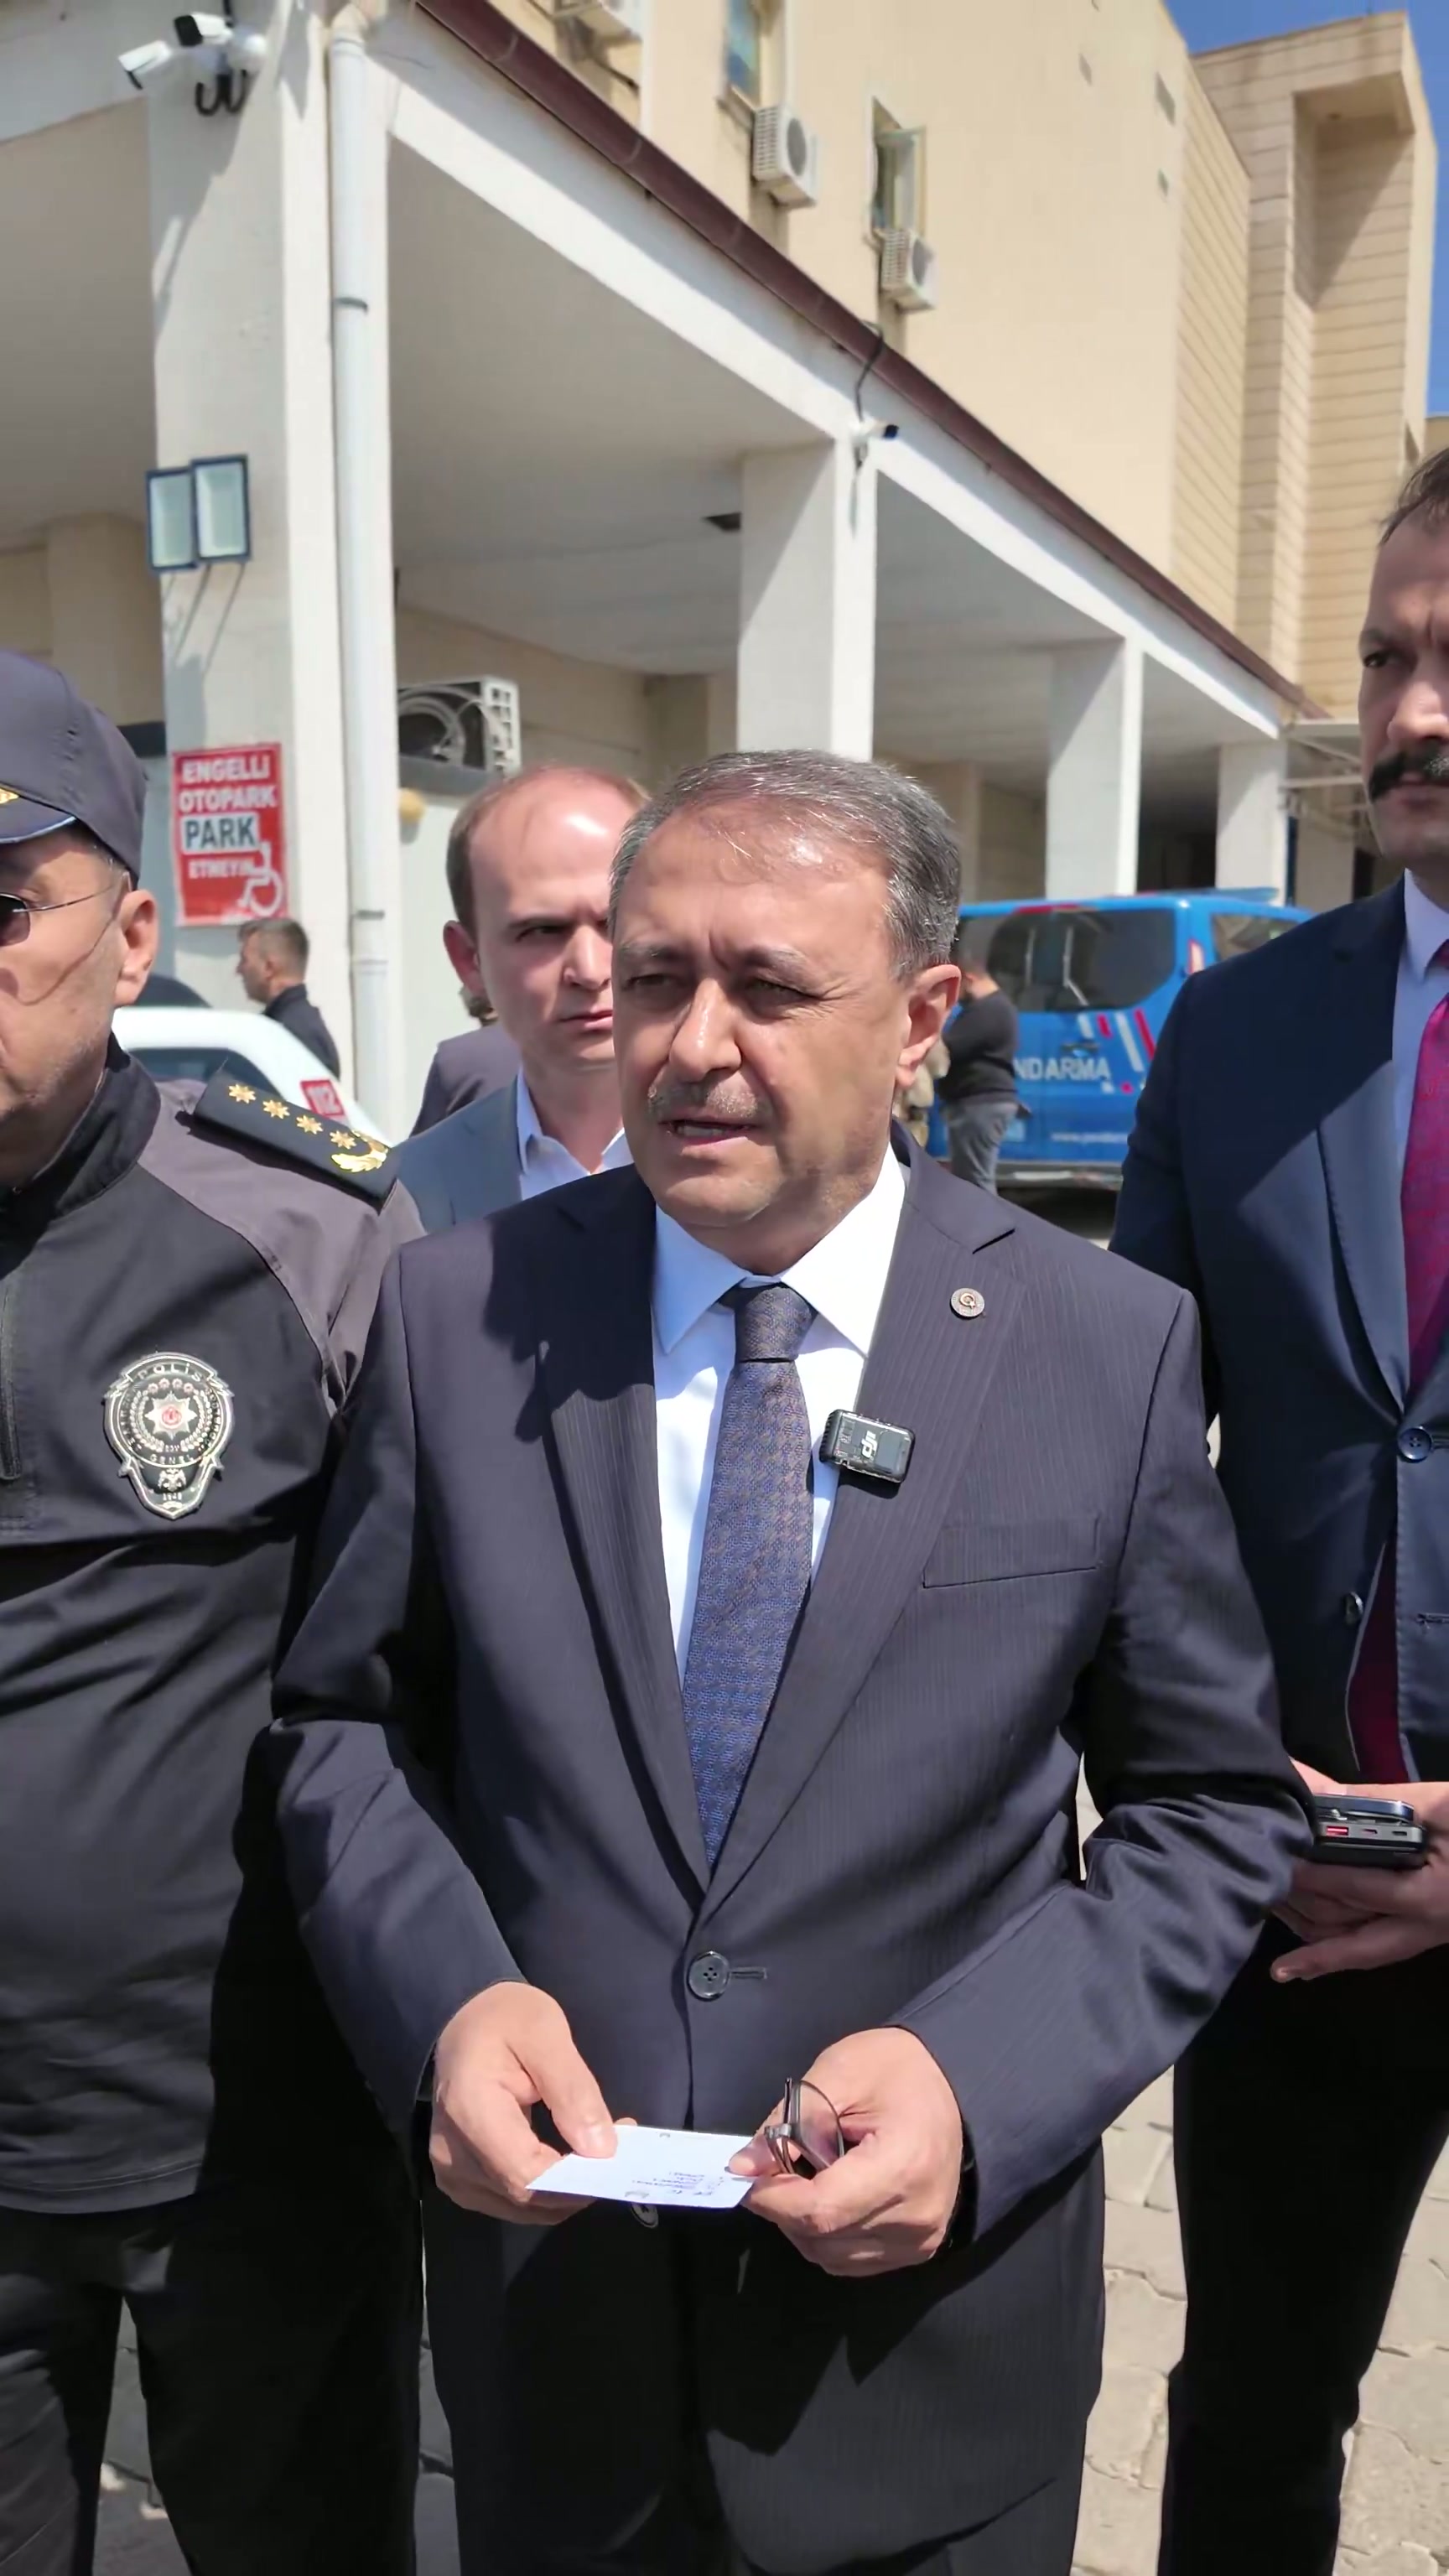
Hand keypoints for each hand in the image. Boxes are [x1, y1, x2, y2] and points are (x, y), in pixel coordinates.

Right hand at [430, 1984, 614, 2221]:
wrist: (462, 2019)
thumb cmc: (504, 2018)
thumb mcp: (547, 2033)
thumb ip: (573, 2091)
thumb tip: (601, 2150)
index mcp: (469, 2111)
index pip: (526, 2175)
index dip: (577, 2179)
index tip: (618, 2155)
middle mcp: (451, 2154)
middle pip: (525, 2196)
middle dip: (579, 2183)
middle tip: (619, 2147)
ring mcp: (451, 2171)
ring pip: (521, 2206)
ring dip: (565, 2189)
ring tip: (595, 2149)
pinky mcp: (459, 2178)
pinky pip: (509, 2200)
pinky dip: (544, 2189)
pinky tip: (567, 2161)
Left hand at [728, 2028, 964, 2276]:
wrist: (954, 2085)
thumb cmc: (897, 2070)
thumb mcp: (838, 2073)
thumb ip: (789, 2120)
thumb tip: (743, 2167)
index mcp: (903, 2167)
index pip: (821, 2209)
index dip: (773, 2197)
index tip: (746, 2173)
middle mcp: (916, 2218)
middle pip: (822, 2239)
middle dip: (782, 2207)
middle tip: (773, 2166)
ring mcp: (920, 2241)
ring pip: (831, 2257)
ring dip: (801, 2225)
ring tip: (805, 2177)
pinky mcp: (918, 2250)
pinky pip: (851, 2261)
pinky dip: (825, 2236)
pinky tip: (828, 2196)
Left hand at [1273, 1764, 1448, 1982]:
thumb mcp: (1440, 1805)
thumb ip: (1378, 1802)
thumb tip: (1318, 1792)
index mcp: (1426, 1898)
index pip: (1351, 1887)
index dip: (1307, 1872)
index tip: (1269, 1856)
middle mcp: (1423, 1929)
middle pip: (1347, 1935)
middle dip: (1299, 1917)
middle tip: (1254, 1902)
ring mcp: (1428, 1937)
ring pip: (1358, 1950)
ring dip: (1313, 1940)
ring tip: (1270, 1919)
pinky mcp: (1430, 1934)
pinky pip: (1375, 1948)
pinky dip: (1339, 1949)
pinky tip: (1309, 1952)